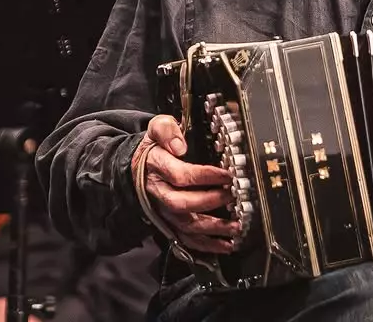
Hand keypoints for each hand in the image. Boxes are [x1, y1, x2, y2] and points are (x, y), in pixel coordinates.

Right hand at [134, 114, 236, 253]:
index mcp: (157, 167)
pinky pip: (186, 239)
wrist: (137, 168)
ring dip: (212, 229)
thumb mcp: (157, 128)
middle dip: (210, 202)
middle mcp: (159, 192)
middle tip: (233, 196)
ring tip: (236, 226)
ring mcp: (163, 210)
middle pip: (182, 203)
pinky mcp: (169, 223)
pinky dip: (206, 245)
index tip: (227, 175)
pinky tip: (226, 245)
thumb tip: (179, 145)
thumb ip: (166, 130)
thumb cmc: (154, 147)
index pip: (180, 175)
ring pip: (186, 225)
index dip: (205, 176)